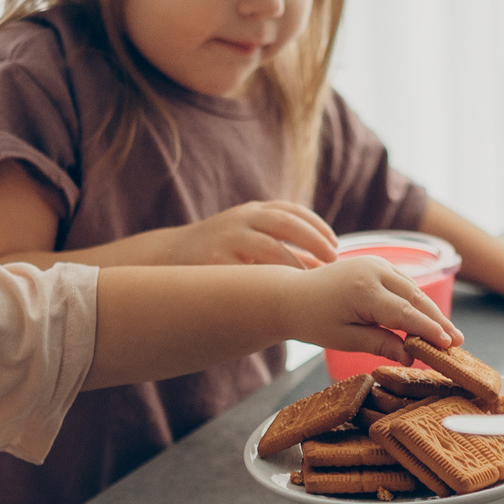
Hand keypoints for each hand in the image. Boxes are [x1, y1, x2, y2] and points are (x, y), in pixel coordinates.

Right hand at [166, 201, 339, 268]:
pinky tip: (282, 293)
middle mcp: (241, 219)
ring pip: (270, 248)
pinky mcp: (214, 262)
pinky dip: (269, 281)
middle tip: (333, 260)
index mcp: (252, 211)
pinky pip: (248, 272)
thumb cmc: (219, 252)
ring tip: (312, 281)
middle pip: (286, 223)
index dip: (316, 225)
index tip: (334, 244)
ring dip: (296, 264)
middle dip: (314, 240)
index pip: (291, 210)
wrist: (168, 257)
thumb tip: (324, 263)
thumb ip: (282, 245)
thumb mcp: (249, 238)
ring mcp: (227, 238)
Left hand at [283, 256, 460, 361]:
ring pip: (413, 289)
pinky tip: (429, 318)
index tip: (448, 345)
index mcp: (364, 290)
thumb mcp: (344, 338)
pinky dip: (417, 301)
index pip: (405, 313)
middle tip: (458, 342)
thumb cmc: (314, 320)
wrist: (292, 295)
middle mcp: (373, 271)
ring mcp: (376, 263)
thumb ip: (379, 344)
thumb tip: (410, 357)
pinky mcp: (377, 264)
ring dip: (431, 311)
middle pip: (415, 298)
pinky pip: (404, 283)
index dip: (429, 330)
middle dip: (438, 321)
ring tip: (449, 334)